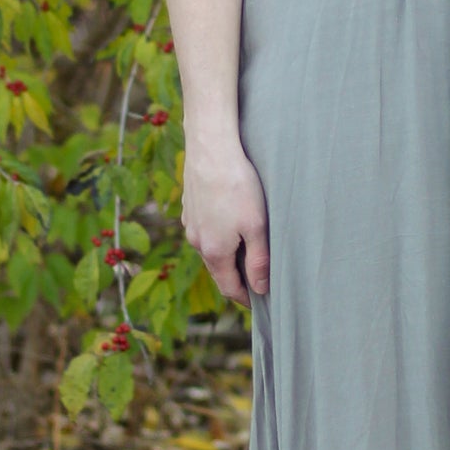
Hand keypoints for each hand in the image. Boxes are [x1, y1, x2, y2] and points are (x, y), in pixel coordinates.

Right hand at [182, 137, 270, 305]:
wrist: (210, 146)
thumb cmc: (238, 185)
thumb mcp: (256, 226)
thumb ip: (258, 260)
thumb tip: (260, 289)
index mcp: (214, 251)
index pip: (229, 288)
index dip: (245, 298)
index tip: (260, 302)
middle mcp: (196, 241)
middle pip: (218, 270)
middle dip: (236, 278)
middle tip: (258, 279)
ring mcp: (190, 222)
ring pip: (210, 248)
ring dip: (227, 255)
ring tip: (248, 250)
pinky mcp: (189, 205)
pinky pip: (204, 229)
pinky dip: (218, 235)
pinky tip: (231, 221)